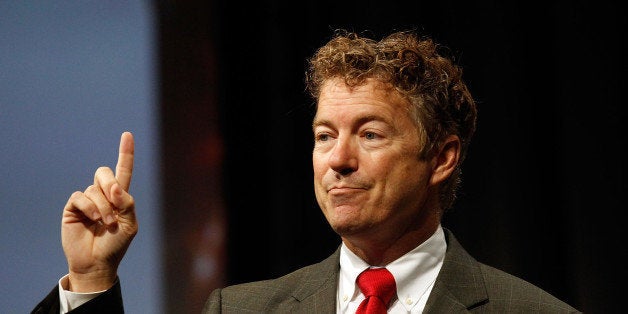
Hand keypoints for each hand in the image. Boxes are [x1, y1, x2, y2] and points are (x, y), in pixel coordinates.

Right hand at [61, 132, 137, 291]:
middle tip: (116, 204)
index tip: (127, 135)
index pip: (123, 170)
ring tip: (105, 223)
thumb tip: (115, 187)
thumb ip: (127, 203)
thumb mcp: (130, 224)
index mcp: (120, 196)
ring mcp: (87, 200)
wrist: (97, 262)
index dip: (125, 153)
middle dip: (111, 185)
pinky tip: (93, 219)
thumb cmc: (116, 244)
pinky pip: (81, 197)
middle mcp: (103, 194)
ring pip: (95, 189)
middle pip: (105, 172)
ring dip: (104, 206)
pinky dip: (90, 207)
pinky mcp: (73, 207)